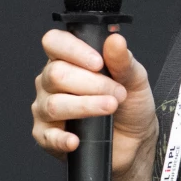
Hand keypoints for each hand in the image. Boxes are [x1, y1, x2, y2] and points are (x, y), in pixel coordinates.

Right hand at [31, 28, 156, 171]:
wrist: (135, 139)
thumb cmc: (130, 104)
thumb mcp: (134, 79)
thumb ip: (123, 60)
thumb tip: (116, 40)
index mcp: (67, 59)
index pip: (55, 43)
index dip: (74, 50)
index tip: (98, 63)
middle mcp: (50, 81)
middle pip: (56, 74)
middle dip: (91, 83)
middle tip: (117, 93)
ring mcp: (45, 108)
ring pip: (54, 104)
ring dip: (85, 106)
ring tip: (110, 108)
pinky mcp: (46, 136)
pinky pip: (47, 137)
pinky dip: (62, 139)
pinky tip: (75, 140)